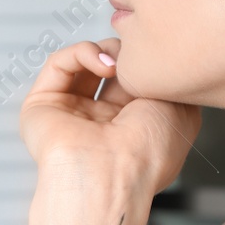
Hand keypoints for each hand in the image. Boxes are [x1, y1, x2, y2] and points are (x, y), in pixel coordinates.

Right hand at [18, 38, 200, 193]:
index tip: (157, 53)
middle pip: (109, 68)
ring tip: (119, 63)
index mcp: (131, 127)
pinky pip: (59, 64)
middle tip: (137, 52)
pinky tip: (104, 66)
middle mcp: (100, 121)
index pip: (134, 81)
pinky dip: (83, 53)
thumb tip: (156, 63)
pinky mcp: (42, 105)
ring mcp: (69, 114)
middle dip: (126, 53)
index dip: (146, 62)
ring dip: (105, 51)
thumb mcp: (182, 112)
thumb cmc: (149, 153)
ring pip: (83, 63)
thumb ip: (170, 82)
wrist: (115, 173)